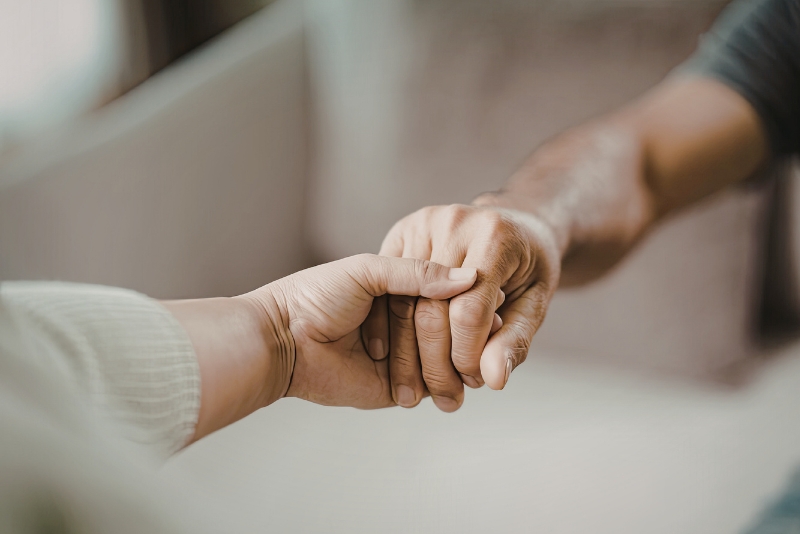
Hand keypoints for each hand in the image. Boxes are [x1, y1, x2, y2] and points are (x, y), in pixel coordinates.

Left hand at [244, 254, 477, 408]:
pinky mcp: (395, 388)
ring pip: (444, 360)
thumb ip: (417, 273)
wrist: (282, 341)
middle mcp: (403, 324)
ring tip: (479, 358)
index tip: (495, 296)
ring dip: (461, 361)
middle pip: (449, 329)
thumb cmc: (316, 297)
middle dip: (470, 333)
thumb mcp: (367, 270)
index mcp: (397, 290)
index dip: (468, 298)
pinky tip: (462, 380)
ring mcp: (401, 357)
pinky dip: (446, 385)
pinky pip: (429, 388)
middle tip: (494, 329)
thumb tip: (469, 277)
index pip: (444, 294)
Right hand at [362, 204, 560, 410]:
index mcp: (494, 236)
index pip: (470, 310)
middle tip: (446, 396)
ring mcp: (421, 224)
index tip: (473, 382)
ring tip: (421, 390)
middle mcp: (453, 223)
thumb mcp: (534, 303)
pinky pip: (388, 289)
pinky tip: (398, 359)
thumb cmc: (528, 266)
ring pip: (403, 302)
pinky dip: (390, 329)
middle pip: (430, 307)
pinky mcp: (400, 231)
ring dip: (407, 354)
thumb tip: (493, 380)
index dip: (467, 355)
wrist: (512, 223)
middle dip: (436, 362)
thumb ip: (514, 341)